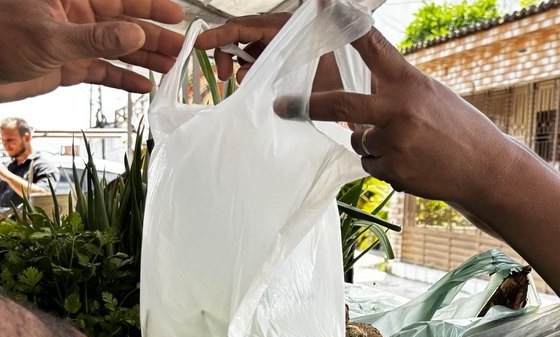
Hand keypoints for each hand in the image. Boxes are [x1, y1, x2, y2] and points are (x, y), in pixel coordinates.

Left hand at [0, 0, 184, 103]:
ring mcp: (75, 42)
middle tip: (184, 50)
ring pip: (118, 49)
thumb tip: (136, 33)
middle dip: (154, 37)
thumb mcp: (50, 38)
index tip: (177, 15)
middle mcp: (77, 16)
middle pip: (124, 25)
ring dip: (145, 59)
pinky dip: (124, 79)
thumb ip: (96, 39)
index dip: (149, 5)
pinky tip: (146, 87)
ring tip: (173, 70)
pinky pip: (105, 71)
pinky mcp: (70, 66)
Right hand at [195, 13, 342, 92]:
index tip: (199, 44)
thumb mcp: (311, 84)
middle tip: (226, 78)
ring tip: (241, 83)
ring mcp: (283, 40)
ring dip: (240, 64)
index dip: (219, 35)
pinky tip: (252, 82)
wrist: (360, 86)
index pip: (244, 27)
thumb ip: (278, 85)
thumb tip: (249, 86)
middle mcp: (283, 30)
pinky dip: (251, 68)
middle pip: (242, 35)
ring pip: (249, 47)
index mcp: (286, 29)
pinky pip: (260, 55)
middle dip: (228, 54)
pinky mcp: (285, 51)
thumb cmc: (340, 80)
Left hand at [293, 29, 522, 206]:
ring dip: (373, 143)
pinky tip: (412, 163)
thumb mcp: (431, 96)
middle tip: (283, 106)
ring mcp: (395, 142)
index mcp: (409, 83)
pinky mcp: (393, 170)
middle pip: (340, 103)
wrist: (486, 170)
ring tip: (409, 146)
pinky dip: (384, 164)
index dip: (345, 22)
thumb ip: (395, 91)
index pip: (372, 46)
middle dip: (307, 106)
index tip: (323, 2)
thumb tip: (358, 102)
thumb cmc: (459, 129)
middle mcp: (399, 110)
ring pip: (358, 140)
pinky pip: (370, 164)